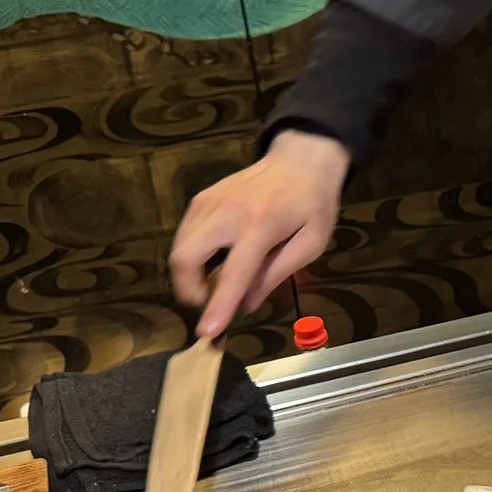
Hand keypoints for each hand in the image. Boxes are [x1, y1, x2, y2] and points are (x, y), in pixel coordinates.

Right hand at [170, 130, 349, 338]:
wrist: (300, 159)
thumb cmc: (313, 204)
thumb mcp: (311, 243)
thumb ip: (277, 273)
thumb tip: (247, 305)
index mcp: (261, 225)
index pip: (234, 273)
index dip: (218, 305)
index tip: (206, 332)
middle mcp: (227, 212)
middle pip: (185, 258)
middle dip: (190, 290)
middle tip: (211, 301)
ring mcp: (208, 202)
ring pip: (179, 248)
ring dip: (190, 274)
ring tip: (217, 279)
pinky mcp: (200, 198)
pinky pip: (184, 235)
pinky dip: (192, 255)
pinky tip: (216, 257)